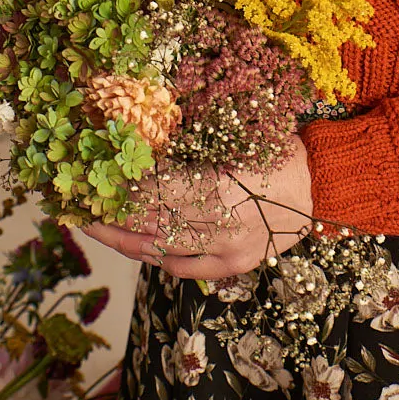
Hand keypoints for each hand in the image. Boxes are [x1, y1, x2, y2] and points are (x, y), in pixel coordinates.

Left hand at [79, 132, 313, 279]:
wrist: (321, 185)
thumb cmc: (280, 148)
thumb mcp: (237, 134)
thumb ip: (193, 142)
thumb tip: (146, 134)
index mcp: (218, 185)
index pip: (152, 189)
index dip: (120, 182)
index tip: (92, 170)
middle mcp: (216, 223)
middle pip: (148, 218)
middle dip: (110, 208)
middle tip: (78, 198)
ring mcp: (223, 250)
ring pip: (158, 246)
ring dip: (121, 235)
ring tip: (91, 224)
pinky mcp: (231, 265)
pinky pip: (181, 265)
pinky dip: (155, 255)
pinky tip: (134, 243)